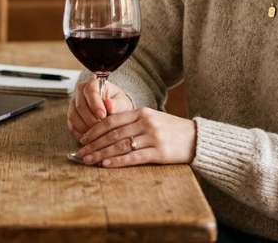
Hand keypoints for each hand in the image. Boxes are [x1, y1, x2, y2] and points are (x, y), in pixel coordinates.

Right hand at [67, 78, 133, 140]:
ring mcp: (73, 105)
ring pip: (74, 116)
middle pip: (80, 106)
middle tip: (102, 128)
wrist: (114, 111)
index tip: (103, 115)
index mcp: (93, 84)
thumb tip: (108, 105)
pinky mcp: (71, 117)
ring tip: (98, 135)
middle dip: (91, 119)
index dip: (95, 104)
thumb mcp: (122, 103)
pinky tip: (91, 139)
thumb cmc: (118, 105)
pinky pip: (72, 126)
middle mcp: (80, 92)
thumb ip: (117, 104)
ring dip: (85, 128)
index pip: (90, 91)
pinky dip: (80, 134)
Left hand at [73, 107, 195, 167]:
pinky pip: (134, 157)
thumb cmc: (172, 130)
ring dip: (101, 154)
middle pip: (112, 134)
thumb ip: (133, 121)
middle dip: (93, 144)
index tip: (83, 139)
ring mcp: (153, 137)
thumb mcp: (153, 119)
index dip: (94, 130)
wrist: (197, 139)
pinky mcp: (160, 152)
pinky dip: (118, 161)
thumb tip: (107, 129)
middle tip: (80, 153)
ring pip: (120, 145)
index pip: (112, 120)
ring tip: (88, 161)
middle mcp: (146, 123)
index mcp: (142, 112)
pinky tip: (106, 164)